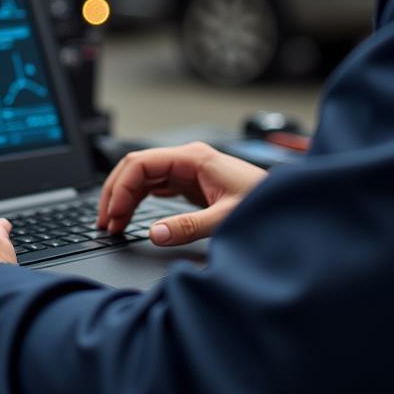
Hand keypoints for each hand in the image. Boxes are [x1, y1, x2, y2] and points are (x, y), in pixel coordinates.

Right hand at [97, 142, 267, 246]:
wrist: (289, 205)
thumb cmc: (264, 204)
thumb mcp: (228, 219)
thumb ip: (190, 227)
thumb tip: (155, 234)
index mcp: (193, 158)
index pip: (141, 163)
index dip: (121, 189)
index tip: (113, 216)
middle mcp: (187, 160)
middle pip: (136, 167)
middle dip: (115, 192)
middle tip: (104, 223)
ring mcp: (188, 171)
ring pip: (143, 177)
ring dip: (124, 198)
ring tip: (113, 224)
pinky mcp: (191, 184)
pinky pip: (155, 187)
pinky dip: (138, 201)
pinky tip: (131, 217)